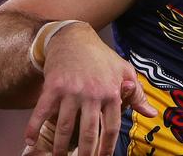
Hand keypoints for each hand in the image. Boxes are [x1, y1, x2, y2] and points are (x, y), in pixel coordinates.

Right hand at [24, 23, 156, 155]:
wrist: (75, 38)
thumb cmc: (102, 57)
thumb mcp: (125, 71)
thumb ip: (137, 94)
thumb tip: (152, 113)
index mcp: (112, 91)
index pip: (112, 127)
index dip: (107, 147)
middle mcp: (93, 93)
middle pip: (89, 132)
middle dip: (85, 153)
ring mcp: (72, 91)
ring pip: (64, 126)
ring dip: (60, 146)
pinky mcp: (53, 87)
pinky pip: (41, 112)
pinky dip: (34, 127)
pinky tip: (30, 140)